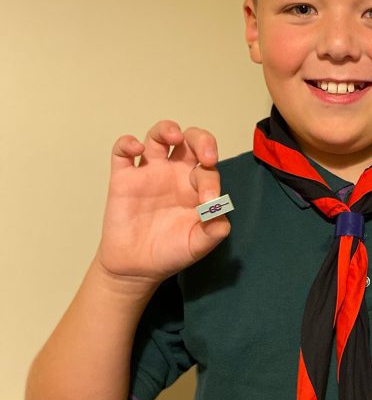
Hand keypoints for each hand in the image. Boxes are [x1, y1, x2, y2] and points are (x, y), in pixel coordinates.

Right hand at [96, 120, 230, 284]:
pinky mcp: (123, 178)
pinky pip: (122, 151)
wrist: (137, 269)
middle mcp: (175, 173)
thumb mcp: (198, 245)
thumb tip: (221, 214)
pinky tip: (137, 149)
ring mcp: (149, 173)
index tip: (207, 203)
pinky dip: (128, 143)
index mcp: (195, 186)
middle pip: (190, 141)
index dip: (211, 181)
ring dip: (167, 129)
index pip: (208, 169)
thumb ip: (213, 231)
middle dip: (201, 139)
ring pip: (158, 136)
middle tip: (207, 155)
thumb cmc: (170, 253)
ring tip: (175, 137)